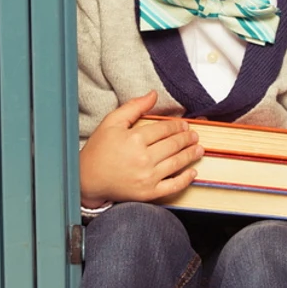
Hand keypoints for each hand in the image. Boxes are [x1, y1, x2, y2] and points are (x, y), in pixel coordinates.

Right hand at [79, 91, 201, 206]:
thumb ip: (133, 107)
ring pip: (177, 163)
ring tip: (199, 149)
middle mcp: (143, 158)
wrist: (87, 180)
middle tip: (194, 135)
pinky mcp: (149, 193)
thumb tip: (153, 95)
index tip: (184, 125)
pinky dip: (186, 179)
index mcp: (134, 139)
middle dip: (187, 139)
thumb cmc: (98, 150)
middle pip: (173, 145)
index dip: (177, 126)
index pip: (164, 129)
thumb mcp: (111, 123)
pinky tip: (193, 172)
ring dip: (191, 155)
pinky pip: (173, 186)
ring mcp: (147, 177)